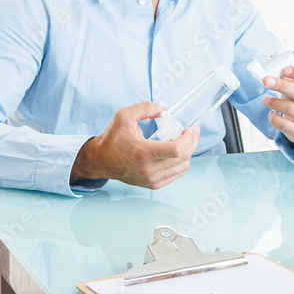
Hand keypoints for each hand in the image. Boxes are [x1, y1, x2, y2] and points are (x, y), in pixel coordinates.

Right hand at [70, 101, 198, 188]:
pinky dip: (180, 163)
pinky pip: (176, 175)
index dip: (189, 139)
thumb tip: (164, 110)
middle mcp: (149, 169)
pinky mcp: (152, 184)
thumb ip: (145, 108)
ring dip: (187, 153)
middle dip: (193, 142)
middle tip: (192, 132)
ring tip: (183, 141)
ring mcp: (151, 179)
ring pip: (183, 168)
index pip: (177, 150)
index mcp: (144, 153)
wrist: (99, 160)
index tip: (189, 129)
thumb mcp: (124, 116)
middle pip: (184, 158)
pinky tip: (175, 153)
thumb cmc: (111, 138)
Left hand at [260, 66, 293, 143]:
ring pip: (292, 109)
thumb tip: (276, 73)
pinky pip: (287, 126)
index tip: (284, 70)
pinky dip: (275, 118)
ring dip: (274, 102)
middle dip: (282, 86)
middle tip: (267, 81)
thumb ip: (293, 79)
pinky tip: (271, 113)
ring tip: (266, 99)